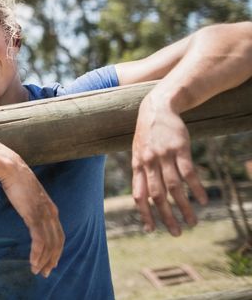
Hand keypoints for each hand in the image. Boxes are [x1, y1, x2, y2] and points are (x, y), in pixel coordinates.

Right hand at [1, 161, 63, 276]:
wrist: (11, 169)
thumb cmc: (17, 180)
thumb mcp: (29, 197)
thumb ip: (33, 206)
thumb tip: (28, 212)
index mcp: (52, 210)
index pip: (59, 235)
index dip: (56, 251)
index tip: (51, 262)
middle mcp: (52, 214)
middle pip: (57, 243)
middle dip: (52, 260)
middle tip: (45, 273)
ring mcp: (44, 215)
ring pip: (49, 244)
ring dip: (43, 260)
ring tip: (37, 270)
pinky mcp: (34, 215)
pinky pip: (39, 240)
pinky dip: (37, 253)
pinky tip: (33, 261)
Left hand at [131, 93, 206, 235]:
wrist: (157, 107)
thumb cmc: (148, 134)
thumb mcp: (138, 151)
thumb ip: (140, 171)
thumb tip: (143, 196)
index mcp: (137, 165)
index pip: (138, 194)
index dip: (144, 213)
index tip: (151, 230)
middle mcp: (149, 162)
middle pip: (157, 195)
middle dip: (166, 216)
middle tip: (177, 233)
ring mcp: (164, 156)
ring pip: (174, 187)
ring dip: (184, 207)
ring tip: (193, 222)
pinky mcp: (180, 149)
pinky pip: (188, 173)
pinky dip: (196, 188)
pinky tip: (202, 200)